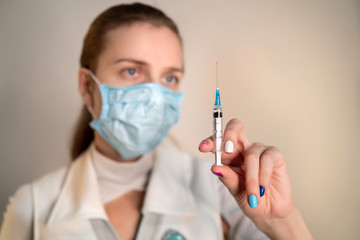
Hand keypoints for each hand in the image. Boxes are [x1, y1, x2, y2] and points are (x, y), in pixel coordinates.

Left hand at [199, 118, 311, 238]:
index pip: (219, 141)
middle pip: (236, 127)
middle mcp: (243, 149)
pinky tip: (263, 188)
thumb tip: (215, 167)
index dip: (211, 140)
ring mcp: (259, 150)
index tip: (203, 147)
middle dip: (229, 135)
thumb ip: (227, 178)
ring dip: (251, 178)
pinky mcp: (274, 155)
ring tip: (252, 195)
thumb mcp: (235, 190)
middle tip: (227, 151)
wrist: (269, 212)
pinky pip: (267, 159)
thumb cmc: (249, 198)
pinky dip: (263, 176)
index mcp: (229, 156)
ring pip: (251, 154)